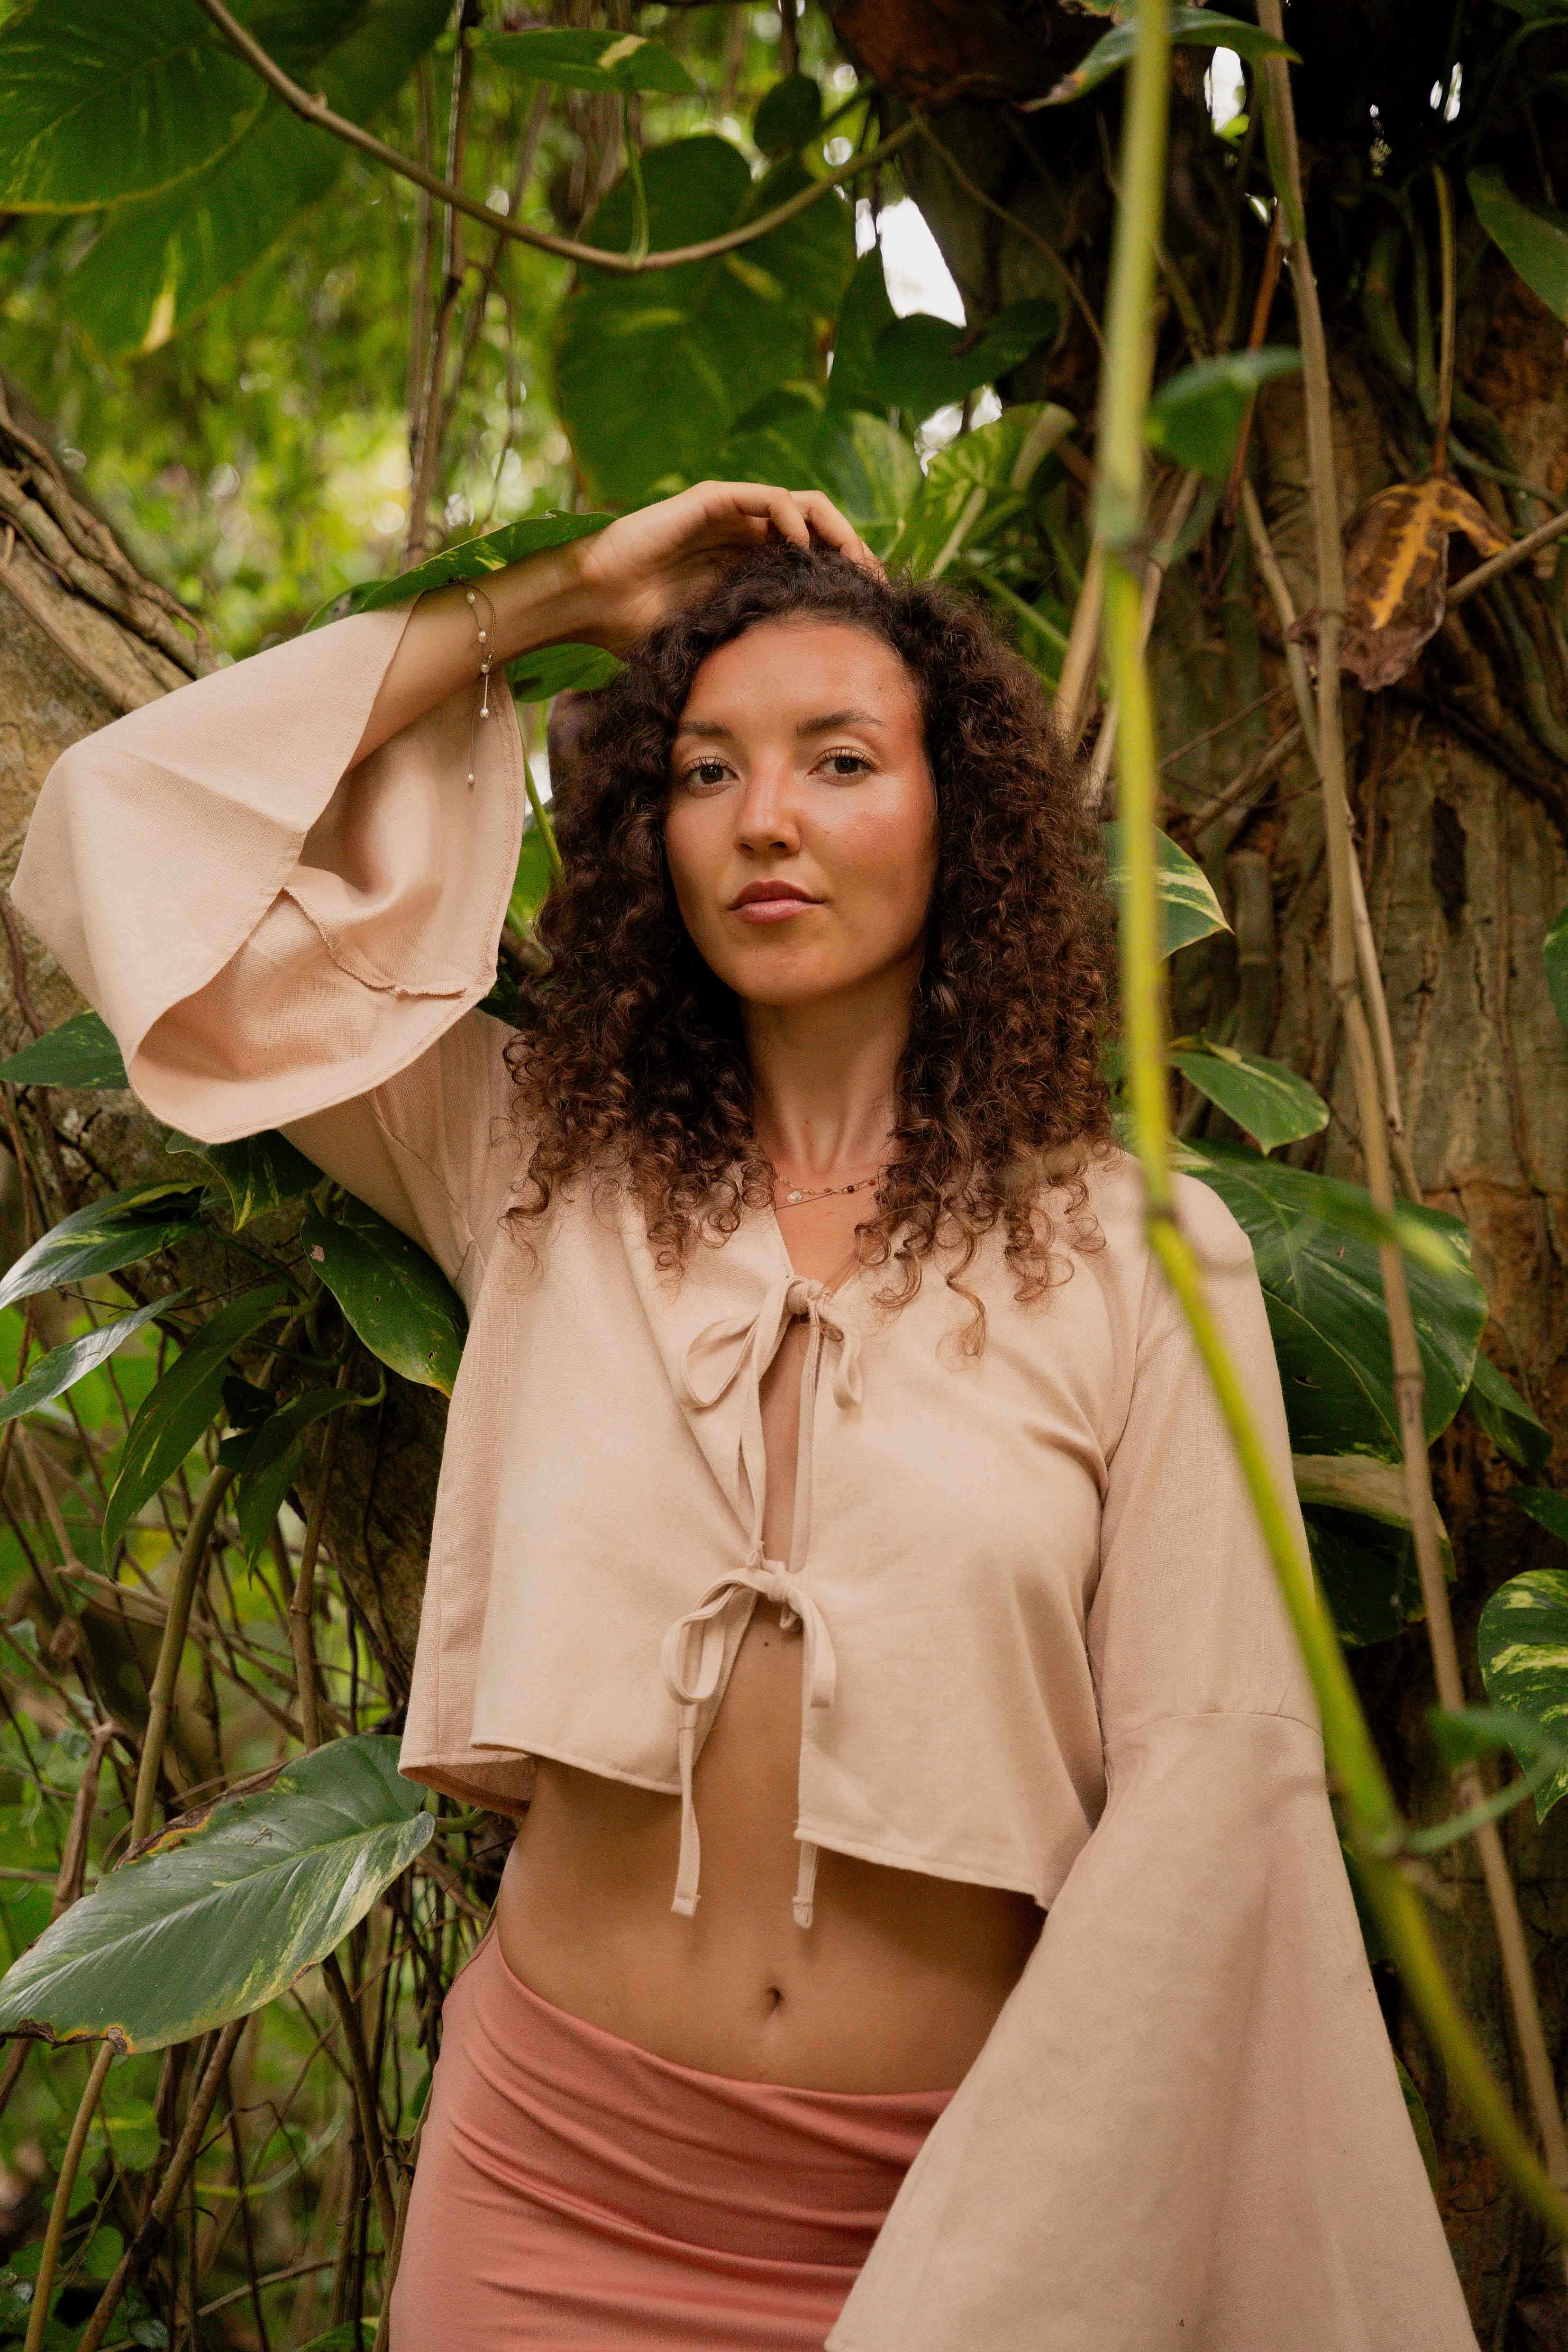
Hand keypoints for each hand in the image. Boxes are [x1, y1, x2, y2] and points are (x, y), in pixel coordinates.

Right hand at [565, 480, 881, 653]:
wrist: (594, 603)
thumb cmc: (641, 630)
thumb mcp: (715, 643)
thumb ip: (753, 647)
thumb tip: (805, 693)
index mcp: (749, 566)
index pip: (815, 560)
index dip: (846, 578)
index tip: (872, 609)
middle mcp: (746, 536)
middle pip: (822, 529)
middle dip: (854, 552)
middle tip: (873, 584)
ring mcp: (731, 515)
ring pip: (805, 506)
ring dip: (835, 531)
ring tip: (851, 563)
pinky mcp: (713, 500)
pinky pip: (769, 498)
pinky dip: (794, 518)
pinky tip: (804, 550)